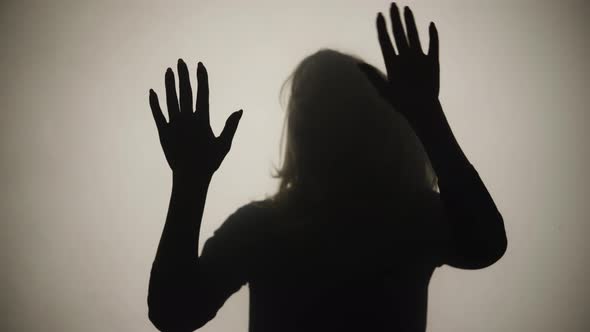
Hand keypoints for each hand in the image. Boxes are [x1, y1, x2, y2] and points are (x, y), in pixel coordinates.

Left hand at [149, 59, 242, 176]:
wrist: (191, 177)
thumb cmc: (210, 161)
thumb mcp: (224, 144)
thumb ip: (231, 126)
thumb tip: (240, 110)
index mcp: (202, 120)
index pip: (202, 93)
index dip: (201, 78)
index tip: (199, 65)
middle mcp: (187, 119)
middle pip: (185, 92)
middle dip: (183, 75)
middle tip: (181, 61)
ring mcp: (174, 125)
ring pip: (170, 100)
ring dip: (169, 84)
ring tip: (168, 71)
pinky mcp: (163, 132)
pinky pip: (157, 114)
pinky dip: (154, 103)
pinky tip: (152, 91)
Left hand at [359, 2, 439, 130]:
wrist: (421, 111)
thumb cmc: (401, 103)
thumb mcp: (384, 89)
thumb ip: (372, 75)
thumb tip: (357, 64)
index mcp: (392, 63)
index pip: (385, 41)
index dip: (381, 28)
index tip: (379, 15)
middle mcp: (404, 58)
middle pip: (398, 34)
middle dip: (395, 20)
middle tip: (392, 4)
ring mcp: (418, 59)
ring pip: (413, 36)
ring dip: (410, 23)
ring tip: (406, 9)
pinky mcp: (432, 62)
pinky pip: (433, 46)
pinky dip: (432, 36)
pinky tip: (430, 25)